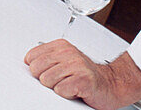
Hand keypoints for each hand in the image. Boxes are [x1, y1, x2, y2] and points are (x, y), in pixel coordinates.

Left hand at [24, 40, 140, 109]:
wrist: (112, 84)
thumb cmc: (87, 75)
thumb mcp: (65, 61)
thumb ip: (48, 60)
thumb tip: (28, 65)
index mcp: (62, 46)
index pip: (32, 57)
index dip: (36, 70)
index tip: (46, 73)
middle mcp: (68, 53)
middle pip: (36, 70)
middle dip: (45, 79)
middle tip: (60, 81)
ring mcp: (76, 66)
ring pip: (47, 80)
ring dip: (57, 87)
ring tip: (69, 85)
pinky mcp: (83, 80)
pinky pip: (60, 90)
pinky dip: (66, 94)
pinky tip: (75, 90)